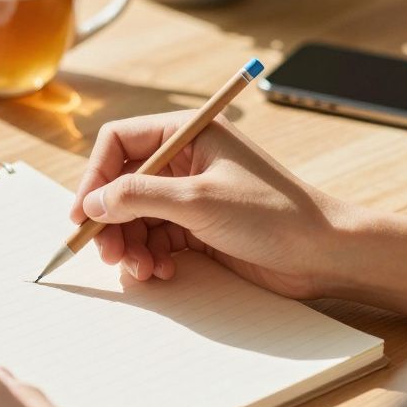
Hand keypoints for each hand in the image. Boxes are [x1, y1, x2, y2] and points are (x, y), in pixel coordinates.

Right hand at [71, 111, 360, 298]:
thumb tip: (93, 203)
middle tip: (108, 254)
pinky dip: (152, 256)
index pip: (120, 143)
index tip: (83, 214)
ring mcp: (192, 194)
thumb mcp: (197, 201)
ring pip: (137, 216)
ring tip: (142, 270)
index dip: (95, 177)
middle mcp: (187, 160)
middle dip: (112, 220)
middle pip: (123, 184)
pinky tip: (162, 272)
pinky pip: (157, 238)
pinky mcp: (200, 227)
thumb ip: (138, 196)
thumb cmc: (272, 214)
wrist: (324, 253)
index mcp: (189, 134)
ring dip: (131, 244)